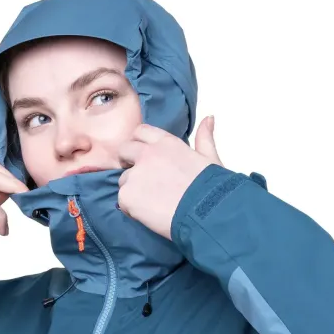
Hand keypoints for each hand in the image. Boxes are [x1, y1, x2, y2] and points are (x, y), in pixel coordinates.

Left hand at [117, 116, 223, 240]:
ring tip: (150, 203)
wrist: (204, 214)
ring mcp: (134, 175)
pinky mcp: (127, 196)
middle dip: (127, 161)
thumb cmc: (211, 189)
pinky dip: (131, 209)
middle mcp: (146, 154)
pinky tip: (148, 215)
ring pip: (123, 180)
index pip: (140, 132)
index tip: (142, 155)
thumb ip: (204, 138)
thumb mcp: (210, 159)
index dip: (139, 143)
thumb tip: (208, 118)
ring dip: (132, 189)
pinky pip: (122, 201)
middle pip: (124, 151)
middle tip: (140, 178)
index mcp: (166, 143)